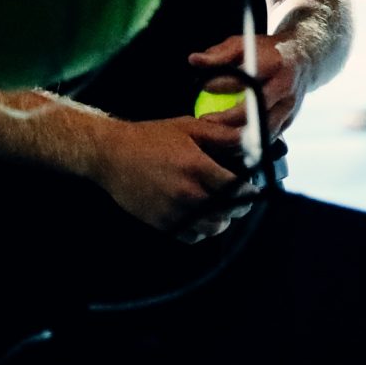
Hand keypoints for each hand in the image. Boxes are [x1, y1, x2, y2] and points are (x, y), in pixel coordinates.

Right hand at [85, 106, 261, 241]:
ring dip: (222, 220)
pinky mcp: (161, 223)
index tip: (253, 187)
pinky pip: (192, 237)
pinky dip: (202, 230)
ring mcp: (173, 211)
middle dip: (239, 206)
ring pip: (212, 228)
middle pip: (228, 212)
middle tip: (240, 198)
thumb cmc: (151, 138)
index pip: (236, 189)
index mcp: (196, 167)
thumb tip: (250, 140)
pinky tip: (201, 216)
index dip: (250, 190)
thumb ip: (222, 135)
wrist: (111, 155)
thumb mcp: (189, 127)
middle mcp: (187, 193)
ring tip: (221, 207)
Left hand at [189, 32, 304, 137]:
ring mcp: (290, 106)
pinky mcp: (290, 120)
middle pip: (255, 109)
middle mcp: (286, 87)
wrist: (305, 59)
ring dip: (237, 136)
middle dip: (227, 118)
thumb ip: (219, 54)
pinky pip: (267, 136)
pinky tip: (229, 141)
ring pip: (262, 128)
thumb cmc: (268, 51)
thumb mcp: (245, 44)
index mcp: (275, 64)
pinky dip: (248, 142)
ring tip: (215, 136)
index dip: (223, 83)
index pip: (246, 77)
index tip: (204, 87)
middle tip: (204, 120)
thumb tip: (194, 61)